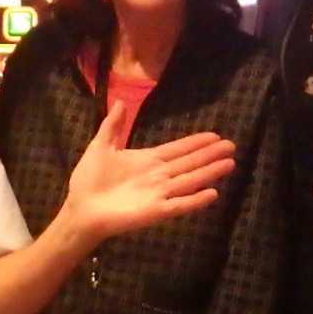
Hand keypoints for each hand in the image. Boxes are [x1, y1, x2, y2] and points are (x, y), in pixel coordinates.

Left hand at [60, 99, 234, 242]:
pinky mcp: (156, 211)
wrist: (80, 208)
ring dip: (209, 172)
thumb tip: (122, 102)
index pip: (178, 149)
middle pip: (190, 163)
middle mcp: (158, 176)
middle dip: (210, 155)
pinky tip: (213, 193)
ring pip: (190, 180)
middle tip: (232, 146)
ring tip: (229, 163)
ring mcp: (159, 194)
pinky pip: (179, 204)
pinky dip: (196, 200)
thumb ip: (113, 126)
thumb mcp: (101, 146)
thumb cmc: (89, 180)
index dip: (196, 143)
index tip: (215, 136)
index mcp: (148, 161)